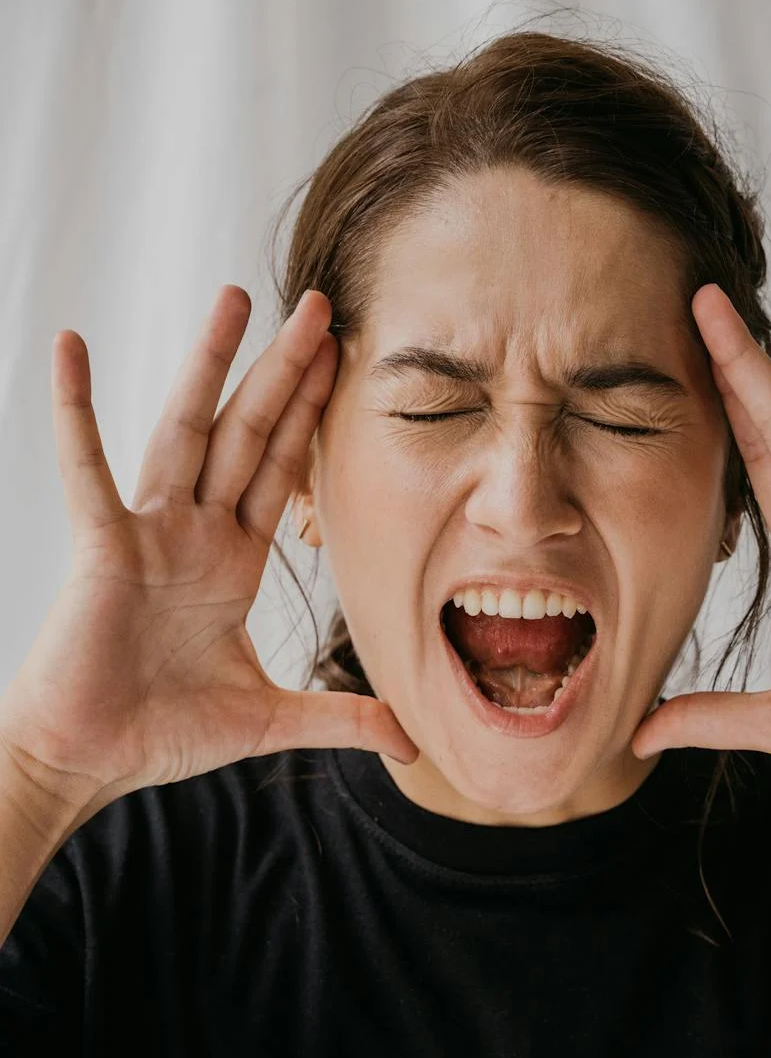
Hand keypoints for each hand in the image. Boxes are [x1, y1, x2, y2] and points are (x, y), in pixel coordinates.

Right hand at [0, 285, 418, 801]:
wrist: (88, 759)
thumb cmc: (161, 732)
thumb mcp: (268, 720)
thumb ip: (339, 719)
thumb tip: (410, 740)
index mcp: (232, 562)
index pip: (282, 471)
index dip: (312, 415)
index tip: (343, 359)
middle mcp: (194, 535)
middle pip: (247, 433)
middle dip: (283, 370)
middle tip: (317, 304)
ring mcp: (148, 534)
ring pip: (187, 431)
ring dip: (209, 365)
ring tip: (235, 299)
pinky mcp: (104, 549)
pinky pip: (89, 470)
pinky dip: (77, 410)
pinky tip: (72, 347)